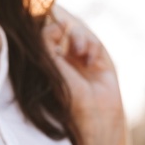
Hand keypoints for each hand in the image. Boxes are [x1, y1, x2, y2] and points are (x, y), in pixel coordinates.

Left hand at [43, 6, 125, 144]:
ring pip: (79, 35)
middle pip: (63, 32)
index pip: (46, 38)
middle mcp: (63, 62)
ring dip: (80, 38)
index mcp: (48, 65)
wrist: (96, 119)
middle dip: (66, 31)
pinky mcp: (98, 63)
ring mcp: (81, 62)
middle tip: (65, 31)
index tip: (56, 26)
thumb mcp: (54, 71)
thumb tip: (53, 25)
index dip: (50, 28)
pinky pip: (94, 44)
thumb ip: (48, 46)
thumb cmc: (70, 100)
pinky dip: (92, 47)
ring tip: (81, 52)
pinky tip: (90, 61)